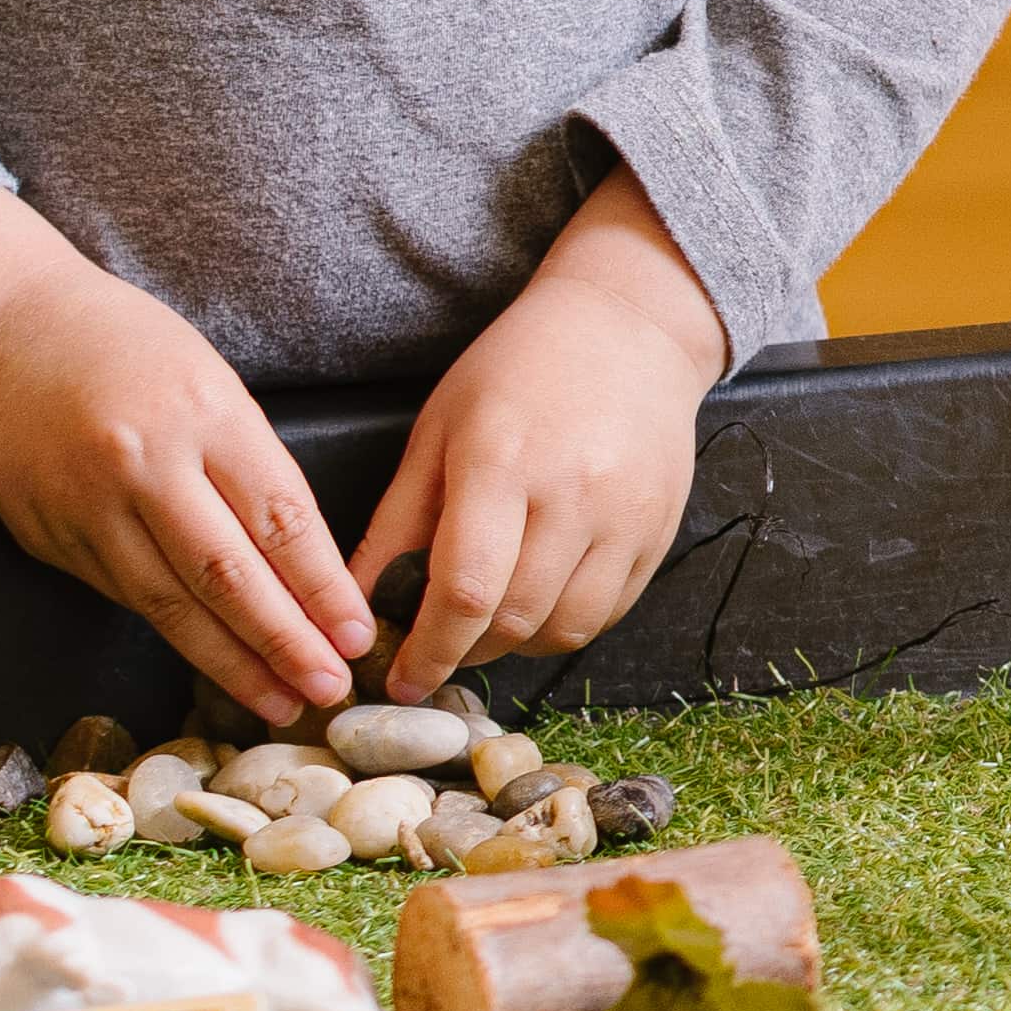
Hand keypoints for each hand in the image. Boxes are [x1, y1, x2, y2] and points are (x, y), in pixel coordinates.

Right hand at [0, 195, 366, 718]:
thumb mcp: (210, 380)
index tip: (357, 634)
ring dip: (230, 662)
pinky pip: (123, 594)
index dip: (322, 588)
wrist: (2, 326)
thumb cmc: (125, 346)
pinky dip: (173, 632)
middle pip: (228, 575)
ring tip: (278, 701)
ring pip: (170, 604)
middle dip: (285, 643)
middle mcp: (144, 464)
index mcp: (203, 414)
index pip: (279, 519)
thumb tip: (302, 563)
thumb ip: (251, 465)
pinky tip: (209, 662)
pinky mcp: (47, 535)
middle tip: (329, 690)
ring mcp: (87, 505)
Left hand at [351, 172, 729, 701]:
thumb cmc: (516, 370)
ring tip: (487, 626)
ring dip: (516, 646)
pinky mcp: (659, 532)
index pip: (466, 589)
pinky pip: (608, 612)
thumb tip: (351, 605)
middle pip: (515, 619)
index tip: (400, 681)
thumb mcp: (437, 429)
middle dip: (465, 653)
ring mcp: (625, 517)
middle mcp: (572, 495)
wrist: (628, 329)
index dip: (429, 650)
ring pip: (566, 629)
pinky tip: (537, 602)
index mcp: (501, 462)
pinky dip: (564, 625)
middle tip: (436, 651)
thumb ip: (396, 522)